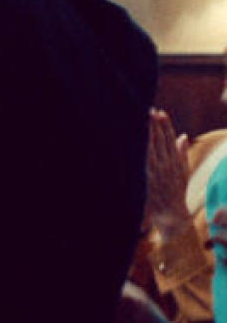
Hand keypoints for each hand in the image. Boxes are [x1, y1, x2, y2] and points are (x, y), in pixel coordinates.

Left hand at [146, 109, 190, 239]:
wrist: (172, 212)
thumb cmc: (176, 191)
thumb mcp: (183, 171)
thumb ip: (182, 153)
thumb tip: (183, 135)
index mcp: (177, 161)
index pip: (171, 139)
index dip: (166, 125)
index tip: (162, 112)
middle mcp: (168, 164)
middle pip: (162, 140)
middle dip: (157, 124)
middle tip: (152, 110)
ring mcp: (159, 170)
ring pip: (154, 147)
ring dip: (150, 132)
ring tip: (145, 119)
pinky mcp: (150, 177)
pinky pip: (147, 159)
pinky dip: (144, 148)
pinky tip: (140, 138)